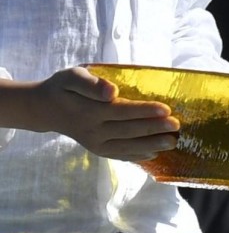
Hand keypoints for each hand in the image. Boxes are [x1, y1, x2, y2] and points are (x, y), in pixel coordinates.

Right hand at [32, 67, 178, 160]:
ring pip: (128, 147)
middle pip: (129, 130)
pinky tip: (156, 153)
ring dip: (152, 145)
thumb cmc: (65, 88)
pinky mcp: (99, 151)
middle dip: (155, 129)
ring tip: (173, 142)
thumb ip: (90, 84)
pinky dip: (139, 156)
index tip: (166, 109)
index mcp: (89, 111)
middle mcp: (94, 131)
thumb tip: (111, 91)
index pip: (122, 111)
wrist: (47, 110)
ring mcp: (96, 145)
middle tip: (177, 126)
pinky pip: (121, 155)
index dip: (145, 111)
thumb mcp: (72, 77)